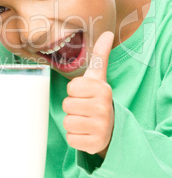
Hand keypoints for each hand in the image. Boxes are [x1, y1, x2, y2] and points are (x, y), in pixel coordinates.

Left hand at [62, 31, 114, 157]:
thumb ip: (100, 56)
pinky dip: (75, 137)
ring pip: (67, 122)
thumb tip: (108, 33)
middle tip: (84, 108)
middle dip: (72, 107)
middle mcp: (104, 108)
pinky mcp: (95, 144)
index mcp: (103, 89)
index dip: (74, 91)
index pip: (71, 88)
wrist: (111, 127)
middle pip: (67, 105)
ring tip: (84, 120)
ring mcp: (101, 127)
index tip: (84, 94)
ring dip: (72, 122)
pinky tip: (86, 133)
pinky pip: (71, 139)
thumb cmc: (97, 98)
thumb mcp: (98, 78)